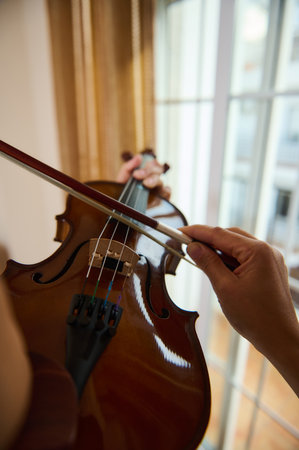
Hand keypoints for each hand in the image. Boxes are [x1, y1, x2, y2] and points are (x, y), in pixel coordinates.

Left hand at [116, 154, 170, 199]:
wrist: (121, 203)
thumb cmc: (122, 189)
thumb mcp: (123, 176)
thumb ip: (129, 166)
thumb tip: (139, 157)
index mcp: (147, 171)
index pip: (153, 164)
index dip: (147, 166)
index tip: (136, 173)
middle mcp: (154, 179)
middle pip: (158, 171)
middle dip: (148, 172)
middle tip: (137, 176)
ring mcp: (158, 189)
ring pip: (162, 181)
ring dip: (154, 180)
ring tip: (146, 183)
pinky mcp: (160, 200)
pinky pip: (167, 194)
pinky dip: (166, 191)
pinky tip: (160, 191)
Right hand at [180, 225, 298, 394]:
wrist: (280, 340)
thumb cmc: (256, 317)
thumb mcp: (225, 288)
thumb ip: (208, 263)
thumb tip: (193, 247)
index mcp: (257, 251)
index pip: (220, 234)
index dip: (198, 232)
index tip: (180, 232)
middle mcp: (267, 250)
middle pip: (230, 236)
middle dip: (208, 240)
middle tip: (186, 245)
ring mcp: (270, 260)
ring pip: (237, 246)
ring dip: (218, 250)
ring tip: (199, 258)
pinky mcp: (269, 269)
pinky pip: (245, 257)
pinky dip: (229, 259)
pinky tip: (217, 267)